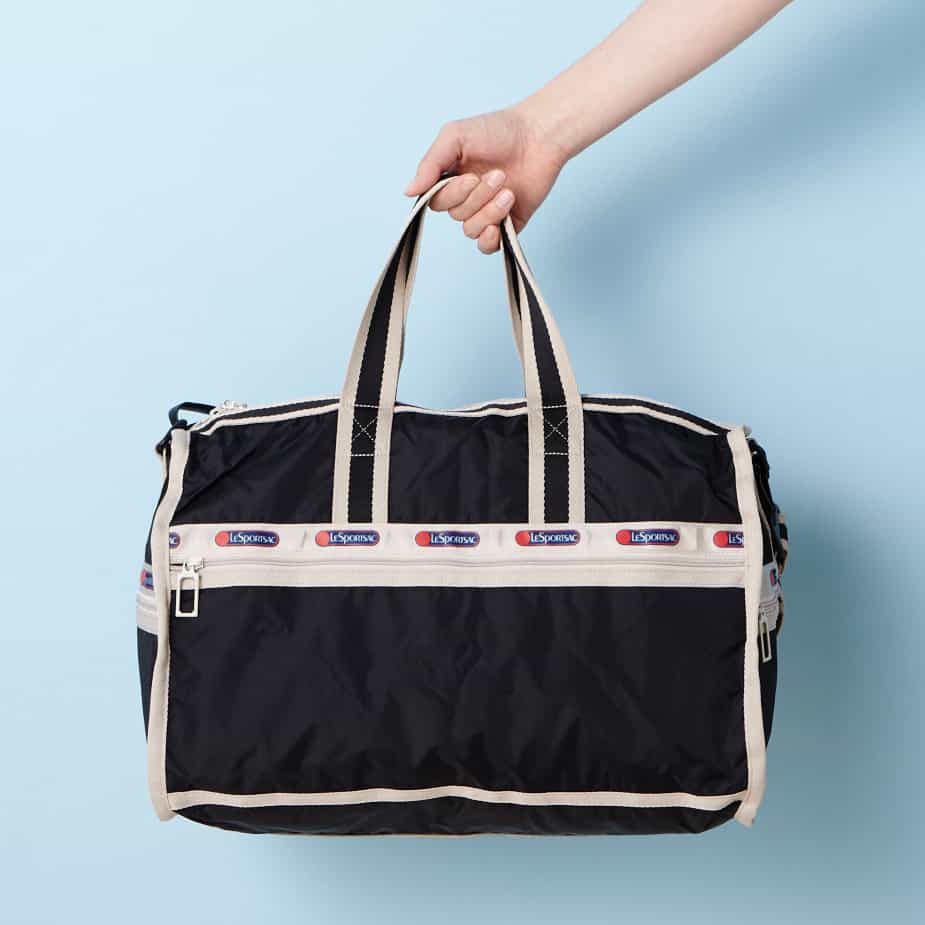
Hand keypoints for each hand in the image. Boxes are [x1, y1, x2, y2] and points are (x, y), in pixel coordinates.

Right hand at [404, 107, 567, 253]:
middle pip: (456, 215)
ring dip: (490, 211)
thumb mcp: (454, 137)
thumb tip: (408, 191)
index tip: (470, 176)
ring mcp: (486, 213)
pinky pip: (487, 246)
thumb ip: (429, 164)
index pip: (435, 202)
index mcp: (450, 179)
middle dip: (477, 197)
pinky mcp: (507, 225)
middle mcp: (466, 198)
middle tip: (498, 175)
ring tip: (509, 190)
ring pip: (471, 230)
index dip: (452, 195)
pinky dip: (489, 240)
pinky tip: (499, 226)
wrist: (540, 136)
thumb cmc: (498, 130)